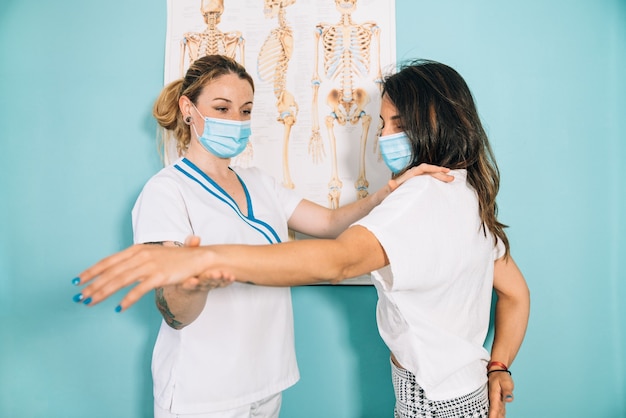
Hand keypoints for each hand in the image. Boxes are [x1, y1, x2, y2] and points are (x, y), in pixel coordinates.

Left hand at [73, 238, 233, 311]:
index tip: (78, 280)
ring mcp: (151, 265)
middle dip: (93, 285)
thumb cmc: (176, 259)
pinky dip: (127, 299)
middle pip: (111, 272)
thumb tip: (119, 270)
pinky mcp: (161, 276)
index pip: (109, 261)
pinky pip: (140, 290)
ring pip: (121, 280)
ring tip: (91, 302)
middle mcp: (141, 255)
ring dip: (103, 292)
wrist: (200, 258)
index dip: (92, 271)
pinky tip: (119, 308)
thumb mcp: (153, 256)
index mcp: (137, 249)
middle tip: (79, 296)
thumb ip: (135, 261)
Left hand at [391, 163, 452, 189]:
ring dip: (440, 176)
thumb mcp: (390, 190)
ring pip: (430, 174)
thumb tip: (391, 183)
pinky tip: (444, 182)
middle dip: (440, 173)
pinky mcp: (418, 181)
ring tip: (451, 179)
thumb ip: (391, 186)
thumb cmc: (389, 192)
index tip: (443, 171)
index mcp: (409, 174)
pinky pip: (429, 178)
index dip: (433, 168)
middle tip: (451, 178)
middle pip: (429, 171)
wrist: (386, 193)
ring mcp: (417, 177)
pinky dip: (436, 179)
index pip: (424, 168)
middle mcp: (414, 173)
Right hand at [487, 371, 514, 417]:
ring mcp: (496, 400)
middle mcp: (494, 400)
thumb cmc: (501, 376)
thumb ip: (507, 391)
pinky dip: (498, 415)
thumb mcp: (506, 382)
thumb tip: (509, 399)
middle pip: (494, 413)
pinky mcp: (498, 400)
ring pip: (496, 412)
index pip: (494, 409)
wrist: (497, 370)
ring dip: (496, 417)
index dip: (493, 416)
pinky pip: (498, 410)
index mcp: (494, 396)